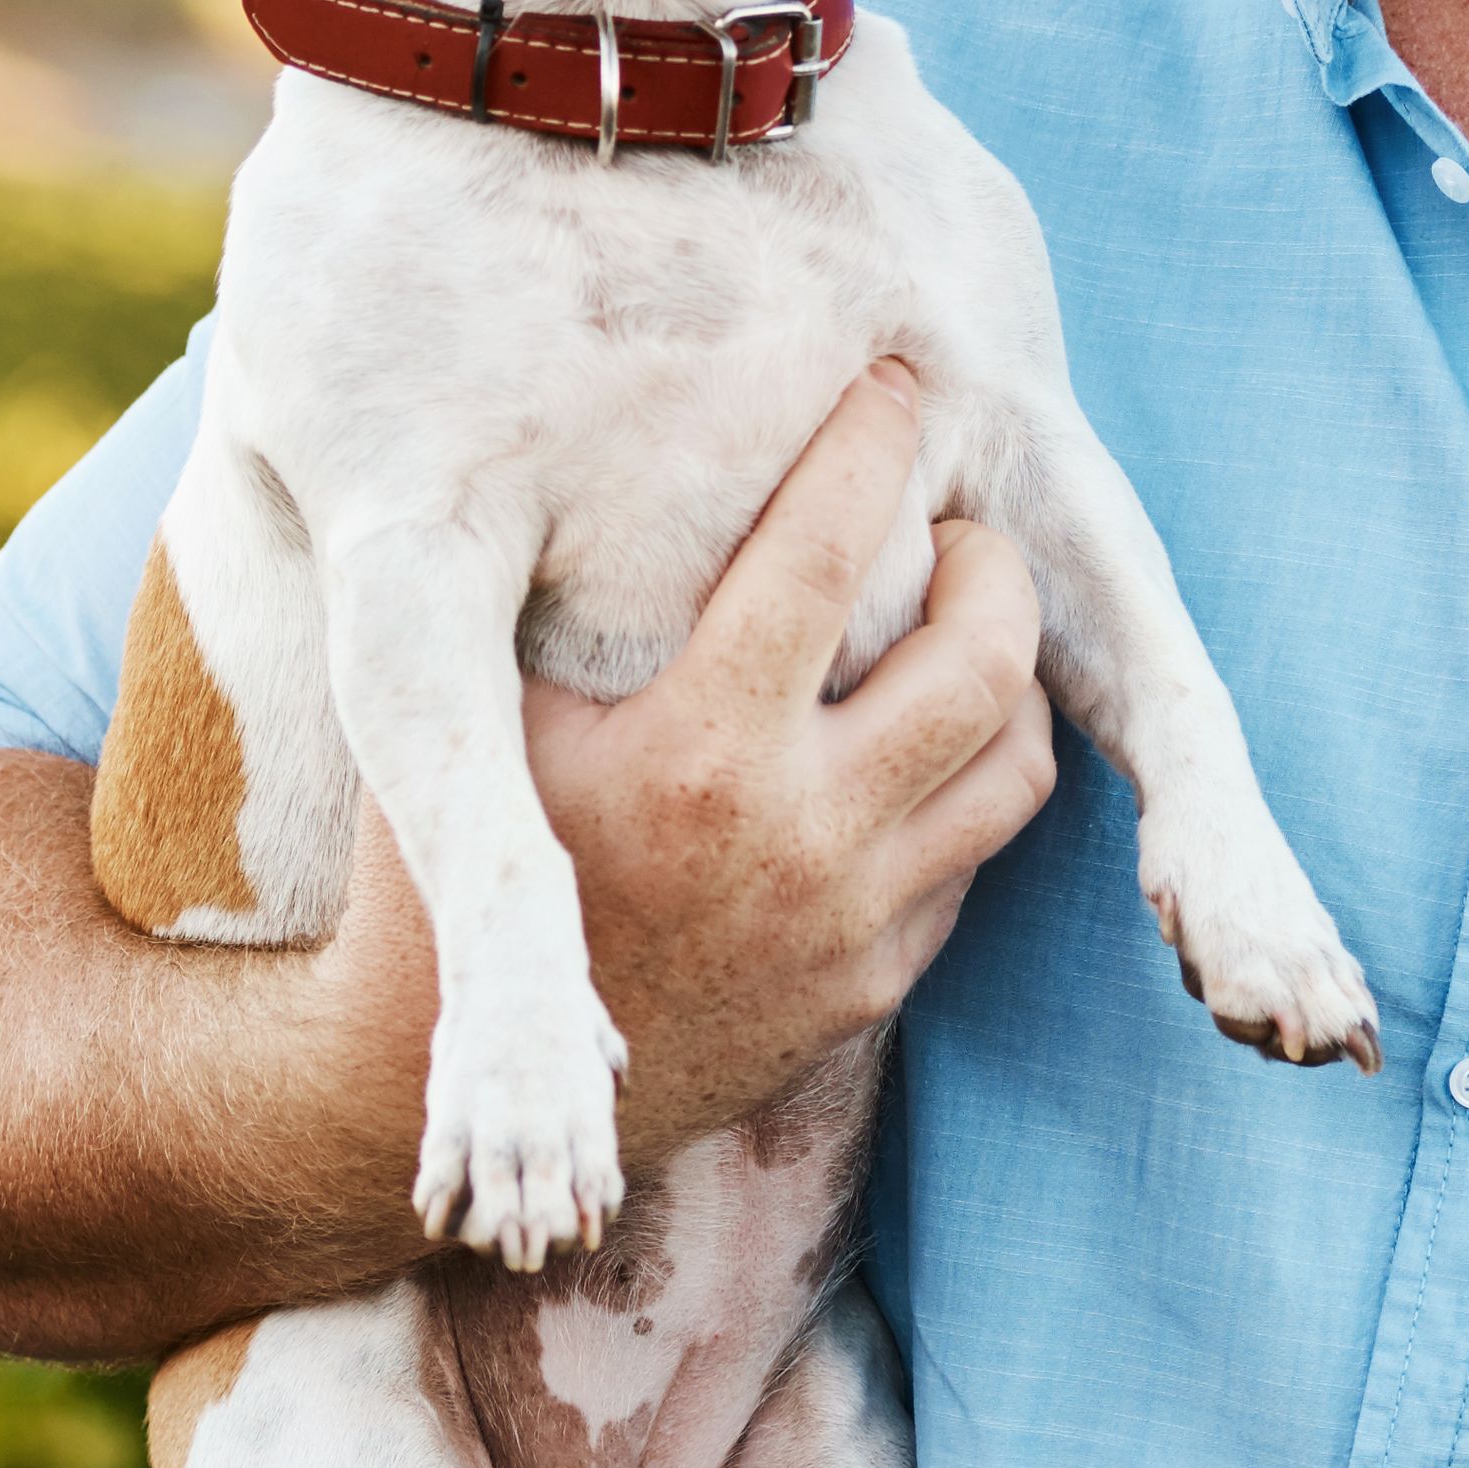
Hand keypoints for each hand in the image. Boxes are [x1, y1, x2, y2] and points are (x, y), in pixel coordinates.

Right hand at [324, 363, 1054, 1154]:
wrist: (482, 1085)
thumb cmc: (453, 878)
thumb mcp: (482, 728)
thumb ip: (567, 608)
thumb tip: (625, 442)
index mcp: (698, 750)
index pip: (826, 553)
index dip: (868, 445)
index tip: (888, 382)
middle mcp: (798, 835)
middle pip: (983, 663)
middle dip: (992, 569)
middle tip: (959, 528)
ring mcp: (849, 921)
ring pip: (1014, 769)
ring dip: (1007, 679)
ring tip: (966, 627)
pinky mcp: (869, 985)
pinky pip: (971, 862)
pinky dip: (965, 784)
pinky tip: (920, 742)